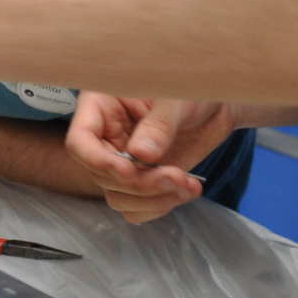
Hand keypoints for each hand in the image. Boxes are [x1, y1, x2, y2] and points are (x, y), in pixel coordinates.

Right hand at [65, 94, 238, 221]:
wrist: (217, 105)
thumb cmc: (193, 89)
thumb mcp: (177, 100)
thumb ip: (159, 125)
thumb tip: (139, 154)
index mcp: (102, 107)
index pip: (80, 141)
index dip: (99, 161)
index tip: (130, 170)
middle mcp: (107, 138)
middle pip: (102, 175)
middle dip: (140, 183)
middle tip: (176, 176)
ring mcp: (124, 161)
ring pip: (118, 196)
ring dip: (152, 200)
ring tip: (187, 185)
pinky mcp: (142, 180)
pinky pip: (136, 208)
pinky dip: (159, 207)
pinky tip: (185, 191)